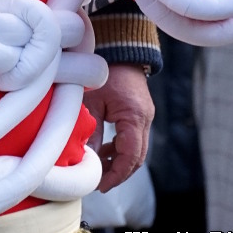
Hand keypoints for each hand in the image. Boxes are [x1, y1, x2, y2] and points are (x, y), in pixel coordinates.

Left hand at [83, 63, 154, 192]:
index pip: (131, 156)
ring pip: (136, 149)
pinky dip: (120, 148)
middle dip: (119, 172)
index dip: (117, 174)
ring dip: (119, 161)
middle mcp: (144, 118)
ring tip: (98, 169)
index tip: (101, 185)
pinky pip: (133, 138)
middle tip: (99, 183)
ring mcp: (145, 116)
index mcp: (134, 116)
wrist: (119, 48)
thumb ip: (92, 131)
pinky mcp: (139, 113)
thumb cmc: (102, 71)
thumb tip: (87, 159)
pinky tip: (104, 150)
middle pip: (137, 156)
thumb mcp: (92, 101)